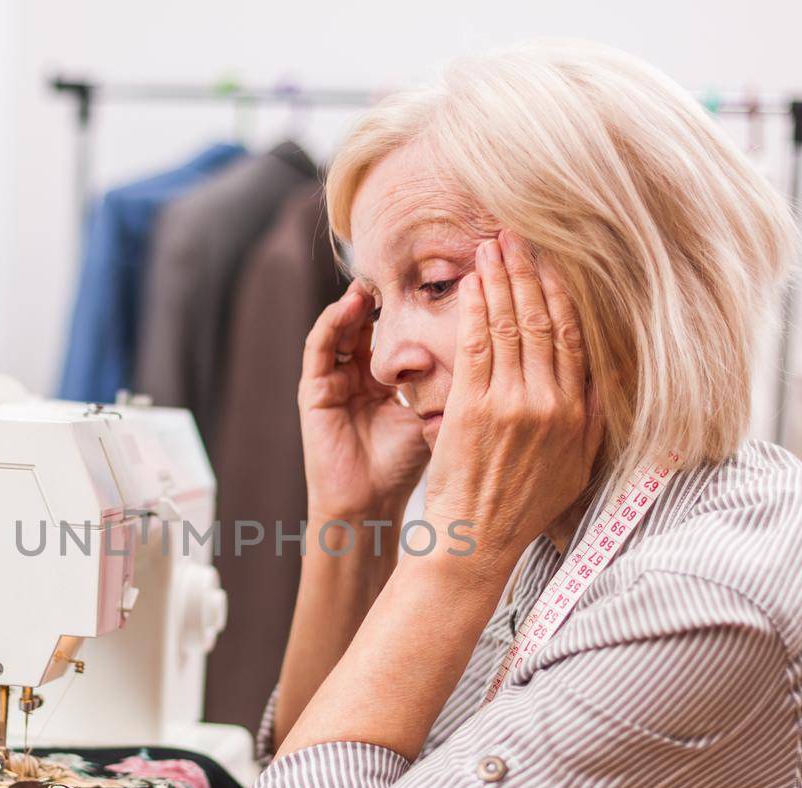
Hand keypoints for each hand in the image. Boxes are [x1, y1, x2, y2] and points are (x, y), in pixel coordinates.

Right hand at [298, 281, 429, 520]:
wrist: (367, 505)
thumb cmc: (401, 466)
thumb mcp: (431, 415)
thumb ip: (448, 384)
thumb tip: (489, 352)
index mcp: (386, 379)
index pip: (400, 330)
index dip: (415, 306)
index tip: (437, 281)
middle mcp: (358, 373)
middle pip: (370, 322)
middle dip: (387, 295)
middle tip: (411, 268)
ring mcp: (333, 379)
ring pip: (344, 327)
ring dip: (358, 301)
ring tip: (379, 279)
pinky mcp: (312, 388)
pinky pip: (319, 346)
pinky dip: (333, 322)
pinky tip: (351, 305)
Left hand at [423, 232, 602, 565]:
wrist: (478, 540)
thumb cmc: (523, 507)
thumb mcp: (578, 465)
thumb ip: (596, 417)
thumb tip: (615, 372)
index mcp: (578, 413)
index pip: (575, 337)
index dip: (563, 293)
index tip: (554, 260)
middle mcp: (549, 403)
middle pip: (542, 321)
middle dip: (528, 272)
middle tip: (516, 234)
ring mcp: (510, 404)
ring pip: (507, 325)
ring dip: (498, 279)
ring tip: (490, 246)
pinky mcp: (472, 409)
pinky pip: (475, 346)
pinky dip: (473, 310)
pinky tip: (470, 283)